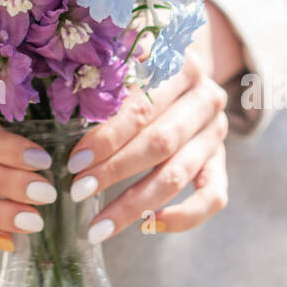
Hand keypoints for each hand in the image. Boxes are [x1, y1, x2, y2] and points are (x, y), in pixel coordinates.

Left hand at [68, 47, 229, 241]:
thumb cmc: (137, 67)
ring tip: (99, 227)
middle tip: (78, 191)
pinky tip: (147, 226)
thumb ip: (104, 76)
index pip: (143, 107)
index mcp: (182, 65)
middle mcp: (206, 98)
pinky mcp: (220, 161)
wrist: (180, 74)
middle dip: (114, 171)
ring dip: (135, 204)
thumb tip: (66, 104)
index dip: (108, 137)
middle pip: (160, 142)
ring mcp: (216, 132)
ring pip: (178, 175)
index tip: (75, 160)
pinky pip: (213, 197)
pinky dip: (184, 217)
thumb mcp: (124, 60)